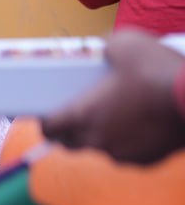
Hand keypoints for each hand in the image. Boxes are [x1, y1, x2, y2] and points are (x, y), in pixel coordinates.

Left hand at [41, 30, 184, 164]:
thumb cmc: (158, 72)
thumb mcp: (127, 43)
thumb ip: (107, 48)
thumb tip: (105, 50)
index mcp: (83, 116)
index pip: (49, 129)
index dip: (47, 122)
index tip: (50, 115)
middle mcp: (97, 140)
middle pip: (71, 142)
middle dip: (72, 130)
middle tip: (84, 113)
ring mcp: (121, 154)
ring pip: (102, 147)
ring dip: (104, 134)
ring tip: (121, 114)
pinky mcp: (144, 161)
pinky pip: (129, 153)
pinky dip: (131, 141)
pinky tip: (144, 124)